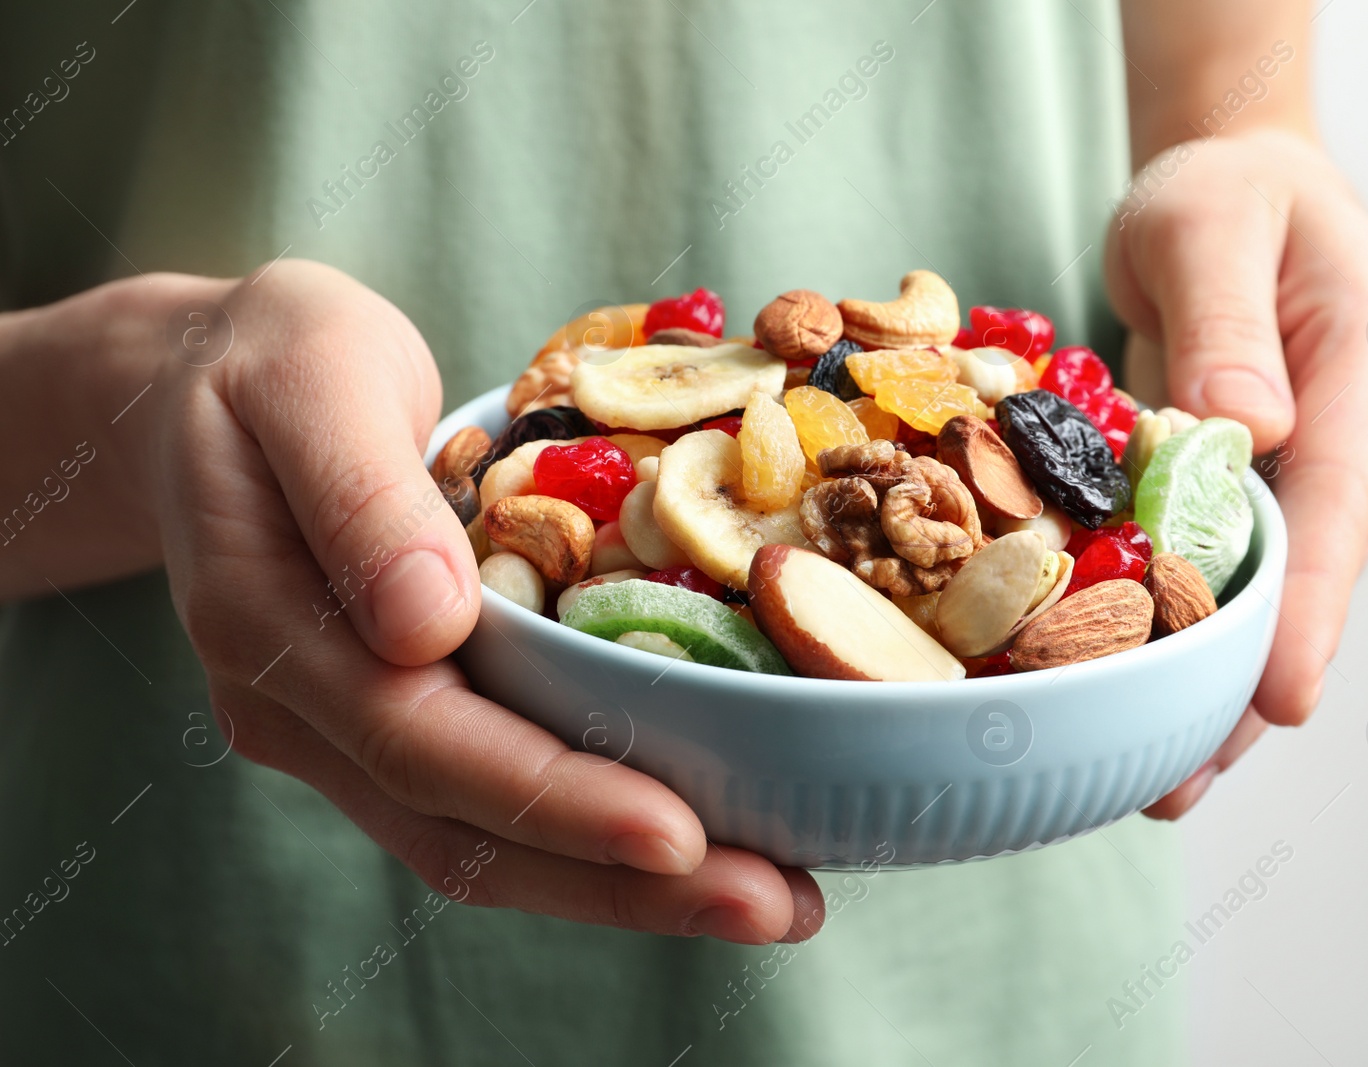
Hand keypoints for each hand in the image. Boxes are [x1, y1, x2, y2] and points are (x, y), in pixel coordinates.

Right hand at [92, 261, 818, 940]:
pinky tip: (701, 838)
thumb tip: (430, 624)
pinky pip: (495, 797)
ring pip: (483, 841)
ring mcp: (346, 725)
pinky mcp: (397, 715)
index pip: (423, 741)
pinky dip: (593, 831)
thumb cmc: (271, 360)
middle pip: (466, 829)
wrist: (204, 382)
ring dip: (623, 886)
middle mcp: (304, 707)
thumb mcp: (309, 375)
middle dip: (622, 882)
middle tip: (775, 905)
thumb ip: (359, 494)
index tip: (680, 837)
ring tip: (768, 898)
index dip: (555, 799)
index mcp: (269, 625)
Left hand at [1102, 130, 1367, 817]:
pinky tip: (1160, 706)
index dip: (1309, 605)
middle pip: (1316, 576)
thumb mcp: (1204, 227)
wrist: (1242, 192)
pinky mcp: (1293, 493)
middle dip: (1250, 680)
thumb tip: (1245, 428)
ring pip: (1286, 596)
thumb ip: (1224, 323)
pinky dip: (1207, 639)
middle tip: (1175, 783)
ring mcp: (1342, 473)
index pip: (1341, 501)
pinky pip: (1252, 578)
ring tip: (1158, 782)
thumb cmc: (1224, 198)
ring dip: (1224, 684)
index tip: (1277, 697)